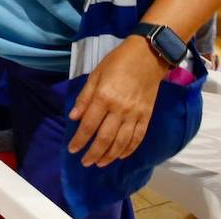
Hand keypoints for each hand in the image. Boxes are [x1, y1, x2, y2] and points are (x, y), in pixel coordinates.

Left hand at [68, 36, 168, 167]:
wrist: (148, 57)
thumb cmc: (117, 62)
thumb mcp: (95, 74)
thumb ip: (84, 97)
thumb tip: (73, 118)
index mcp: (104, 97)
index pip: (89, 125)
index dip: (80, 140)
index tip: (72, 150)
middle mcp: (120, 109)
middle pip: (105, 138)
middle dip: (93, 153)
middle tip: (85, 162)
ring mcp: (135, 115)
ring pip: (121, 142)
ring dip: (110, 156)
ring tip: (100, 163)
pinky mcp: (147, 116)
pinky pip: (138, 138)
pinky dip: (129, 149)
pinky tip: (120, 156)